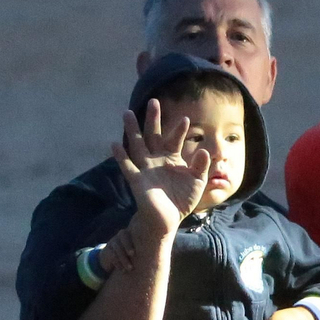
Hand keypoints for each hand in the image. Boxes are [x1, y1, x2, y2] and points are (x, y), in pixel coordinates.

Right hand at [98, 228, 138, 273]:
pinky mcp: (107, 250)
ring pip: (117, 248)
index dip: (130, 241)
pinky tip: (123, 270)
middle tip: (132, 255)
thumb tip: (157, 252)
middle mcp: (119, 236)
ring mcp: (112, 243)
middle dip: (127, 246)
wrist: (111, 258)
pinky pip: (112, 256)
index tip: (133, 252)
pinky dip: (118, 264)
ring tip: (130, 269)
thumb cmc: (130, 254)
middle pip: (121, 238)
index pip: (128, 233)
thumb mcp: (135, 250)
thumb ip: (142, 249)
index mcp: (128, 234)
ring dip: (123, 259)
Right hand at [112, 99, 208, 234]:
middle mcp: (157, 160)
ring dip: (132, 130)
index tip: (185, 119)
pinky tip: (115, 144)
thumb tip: (204, 151)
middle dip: (153, 120)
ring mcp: (145, 168)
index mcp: (172, 159)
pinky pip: (127, 166)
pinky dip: (121, 156)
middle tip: (154, 101)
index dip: (179, 130)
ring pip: (137, 145)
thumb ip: (201, 167)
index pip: (175, 140)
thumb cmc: (182, 199)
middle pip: (153, 135)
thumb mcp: (197, 182)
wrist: (168, 219)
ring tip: (128, 113)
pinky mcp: (137, 180)